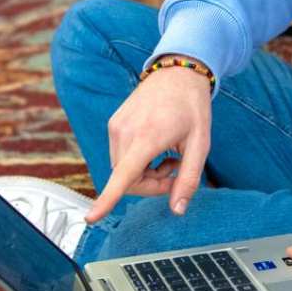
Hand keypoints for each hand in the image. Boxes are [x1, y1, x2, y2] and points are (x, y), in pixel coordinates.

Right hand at [86, 65, 211, 222]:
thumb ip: (189, 178)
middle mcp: (125, 132)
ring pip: (123, 170)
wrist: (179, 72)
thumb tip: (177, 209)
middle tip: (176, 170)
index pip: (124, 176)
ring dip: (145, 173)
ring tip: (169, 155)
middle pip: (128, 180)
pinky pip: (120, 156)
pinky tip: (156, 145)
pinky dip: (137, 160)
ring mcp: (116, 126)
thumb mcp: (200, 144)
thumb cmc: (193, 107)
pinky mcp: (114, 123)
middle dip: (152, 184)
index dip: (107, 200)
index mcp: (147, 137)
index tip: (91, 218)